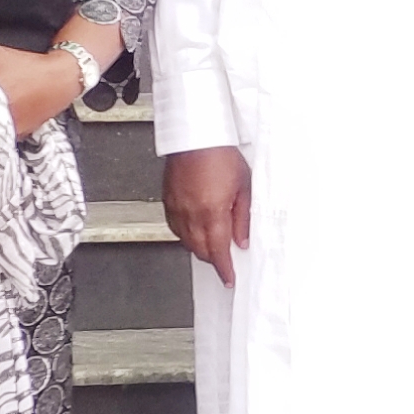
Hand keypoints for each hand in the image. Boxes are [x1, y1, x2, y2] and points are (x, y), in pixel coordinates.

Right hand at [164, 146, 252, 285]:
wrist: (196, 135)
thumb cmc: (220, 154)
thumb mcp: (244, 187)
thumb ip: (242, 218)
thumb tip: (242, 240)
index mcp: (212, 212)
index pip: (218, 252)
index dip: (224, 269)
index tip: (228, 278)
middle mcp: (191, 213)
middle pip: (200, 251)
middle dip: (213, 260)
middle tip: (224, 260)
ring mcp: (177, 208)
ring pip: (186, 242)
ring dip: (199, 248)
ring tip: (211, 244)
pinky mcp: (168, 201)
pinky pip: (175, 228)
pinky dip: (185, 235)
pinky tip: (194, 230)